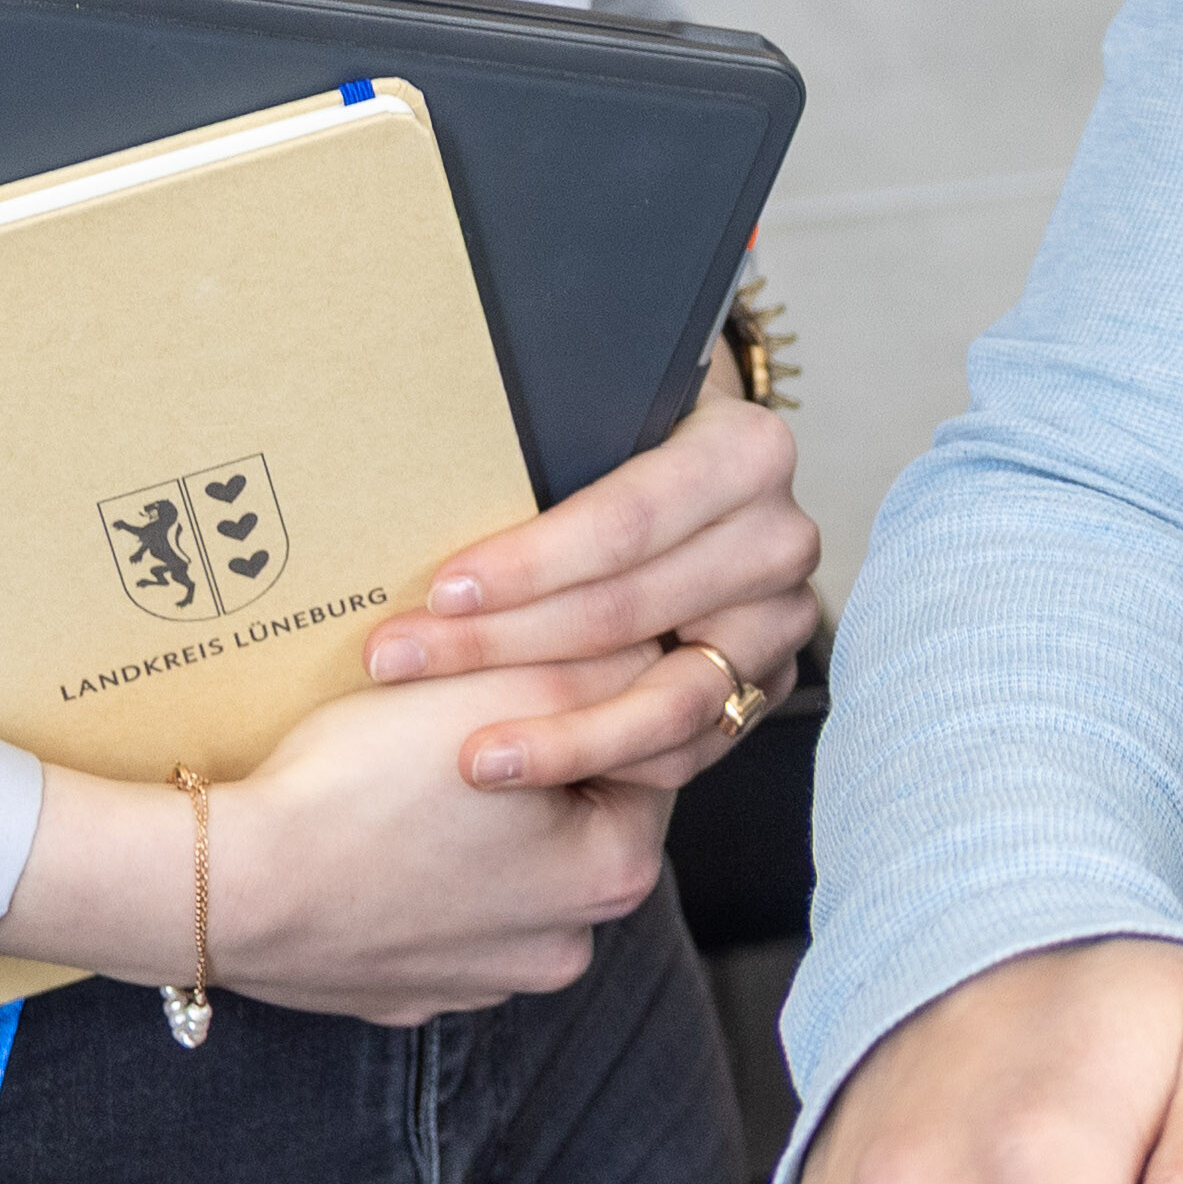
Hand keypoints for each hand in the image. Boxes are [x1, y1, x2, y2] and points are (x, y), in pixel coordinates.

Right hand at [0, 668, 668, 1024]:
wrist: (232, 886)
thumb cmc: (366, 781)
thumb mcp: (509, 682)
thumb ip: (604, 660)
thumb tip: (654, 646)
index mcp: (615, 874)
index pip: (640, 751)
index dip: (585, 691)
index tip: (526, 664)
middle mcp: (562, 948)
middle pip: (572, 815)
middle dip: (527, 759)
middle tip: (456, 710)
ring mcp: (478, 984)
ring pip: (500, 867)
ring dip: (471, 820)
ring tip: (402, 768)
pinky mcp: (401, 994)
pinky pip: (430, 911)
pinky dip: (410, 869)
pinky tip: (365, 828)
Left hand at [362, 385, 825, 796]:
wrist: (699, 481)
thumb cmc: (625, 442)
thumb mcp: (601, 418)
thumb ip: (552, 445)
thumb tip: (434, 463)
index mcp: (747, 450)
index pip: (626, 520)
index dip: (530, 564)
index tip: (441, 591)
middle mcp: (780, 537)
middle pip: (629, 612)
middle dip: (501, 645)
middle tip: (402, 660)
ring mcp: (780, 618)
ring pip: (670, 702)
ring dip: (561, 737)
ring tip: (474, 757)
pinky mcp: (765, 684)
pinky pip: (688, 747)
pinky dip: (606, 762)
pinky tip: (534, 765)